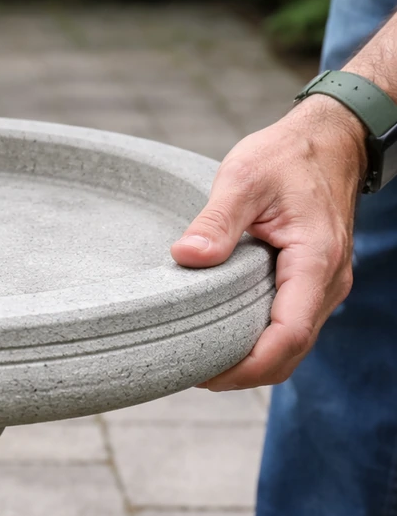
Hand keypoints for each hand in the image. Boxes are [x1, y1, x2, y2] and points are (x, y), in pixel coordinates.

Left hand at [172, 95, 367, 390]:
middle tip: (192, 374)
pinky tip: (224, 336)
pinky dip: (260, 342)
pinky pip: (290, 326)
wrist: (328, 139)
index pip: (288, 335)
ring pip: (292, 344)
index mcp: (315, 260)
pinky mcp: (312, 283)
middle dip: (245, 373)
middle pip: (290, 352)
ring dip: (252, 361)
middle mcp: (328, 281)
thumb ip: (216, 219)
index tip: (207, 376)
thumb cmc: (287, 155)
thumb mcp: (244, 177)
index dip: (248, 366)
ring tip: (203, 359)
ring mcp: (323, 285)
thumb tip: (186, 256)